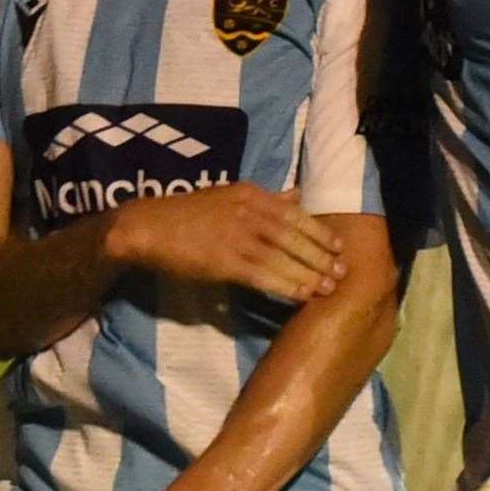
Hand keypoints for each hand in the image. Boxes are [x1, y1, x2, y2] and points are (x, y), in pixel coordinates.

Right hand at [107, 183, 344, 300]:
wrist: (147, 227)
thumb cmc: (188, 213)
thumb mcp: (229, 195)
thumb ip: (267, 199)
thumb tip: (297, 195)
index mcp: (251, 195)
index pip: (295, 213)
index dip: (319, 231)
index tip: (339, 246)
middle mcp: (248, 212)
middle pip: (293, 236)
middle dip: (320, 256)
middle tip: (342, 272)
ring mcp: (237, 237)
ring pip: (282, 258)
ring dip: (308, 274)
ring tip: (327, 288)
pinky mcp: (224, 262)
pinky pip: (263, 276)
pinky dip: (286, 286)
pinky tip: (300, 295)